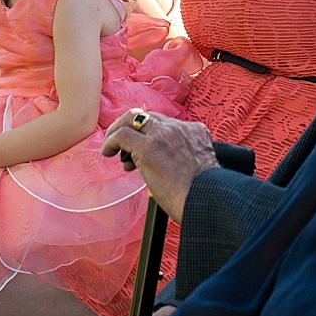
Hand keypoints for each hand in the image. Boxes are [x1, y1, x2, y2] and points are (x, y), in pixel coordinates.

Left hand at [102, 113, 216, 221]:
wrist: (207, 199)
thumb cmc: (203, 192)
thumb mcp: (199, 165)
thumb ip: (184, 157)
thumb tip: (165, 166)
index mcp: (195, 131)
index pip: (165, 122)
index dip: (149, 133)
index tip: (142, 147)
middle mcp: (180, 128)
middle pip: (148, 115)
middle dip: (131, 127)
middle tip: (121, 144)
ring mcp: (164, 135)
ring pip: (132, 118)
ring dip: (118, 131)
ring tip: (112, 148)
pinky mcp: (148, 146)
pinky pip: (122, 134)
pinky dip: (111, 142)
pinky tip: (108, 152)